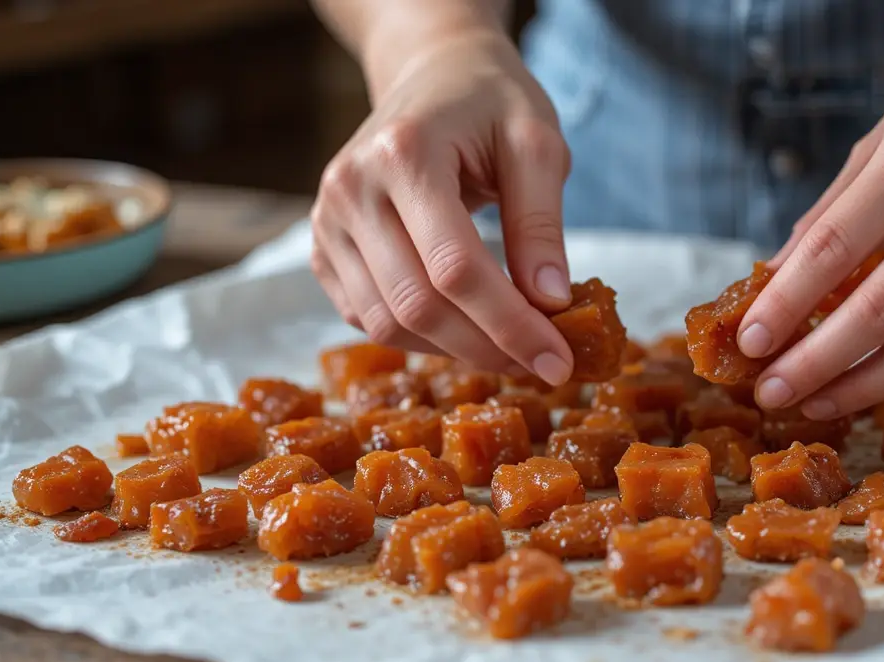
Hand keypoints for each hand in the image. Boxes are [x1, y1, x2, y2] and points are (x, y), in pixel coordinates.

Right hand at [311, 26, 575, 383]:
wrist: (433, 73)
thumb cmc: (491, 102)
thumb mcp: (536, 143)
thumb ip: (541, 223)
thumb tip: (551, 304)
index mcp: (403, 153)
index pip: (455, 269)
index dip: (510, 326)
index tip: (559, 361)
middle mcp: (351, 189)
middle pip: (417, 306)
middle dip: (489, 349)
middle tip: (546, 367)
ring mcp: (327, 222)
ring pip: (387, 324)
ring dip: (456, 352)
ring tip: (514, 351)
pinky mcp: (323, 248)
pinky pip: (367, 318)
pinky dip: (421, 339)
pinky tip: (470, 332)